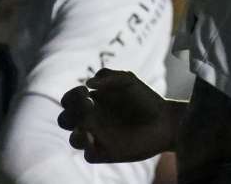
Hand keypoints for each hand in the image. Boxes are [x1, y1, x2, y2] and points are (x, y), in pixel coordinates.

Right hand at [57, 68, 174, 162]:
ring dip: (76, 132)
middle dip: (70, 112)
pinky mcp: (108, 153)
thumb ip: (108, 75)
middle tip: (88, 105)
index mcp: (92, 103)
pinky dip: (87, 148)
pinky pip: (89, 155)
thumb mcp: (127, 80)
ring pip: (74, 140)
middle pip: (65, 120)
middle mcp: (92, 120)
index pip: (69, 101)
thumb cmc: (145, 98)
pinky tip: (96, 138)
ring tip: (88, 126)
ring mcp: (99, 138)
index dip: (71, 96)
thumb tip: (89, 83)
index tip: (85, 91)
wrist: (165, 120)